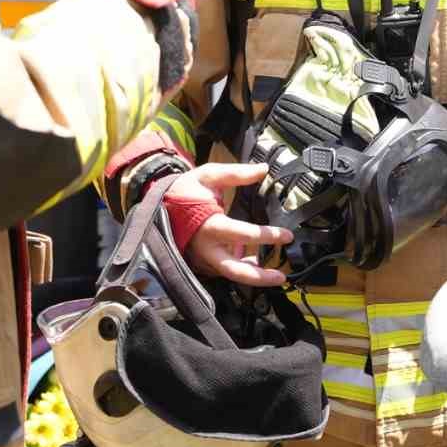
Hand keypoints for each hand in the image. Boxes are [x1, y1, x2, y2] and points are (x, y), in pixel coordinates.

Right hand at [168, 164, 293, 286]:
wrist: (158, 206)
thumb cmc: (186, 190)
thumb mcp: (209, 175)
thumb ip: (237, 174)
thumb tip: (264, 169)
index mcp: (210, 225)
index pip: (243, 234)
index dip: (267, 236)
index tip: (288, 235)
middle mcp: (206, 248)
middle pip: (235, 271)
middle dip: (260, 277)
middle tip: (282, 277)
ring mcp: (202, 259)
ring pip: (230, 274)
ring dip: (253, 276)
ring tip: (275, 274)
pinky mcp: (201, 264)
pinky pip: (224, 271)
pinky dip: (241, 269)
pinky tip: (255, 263)